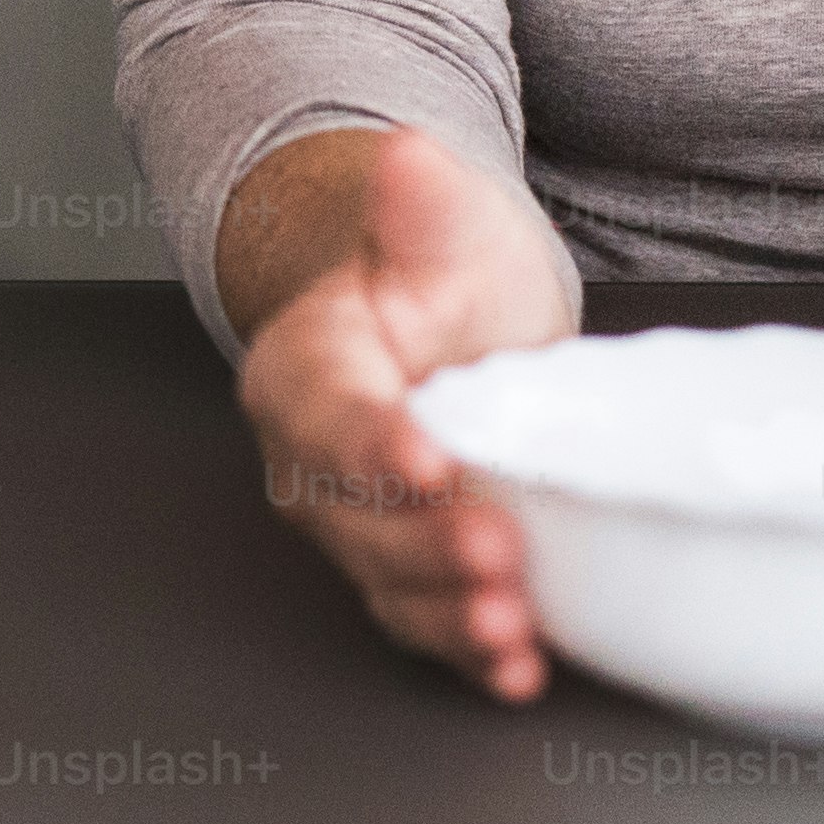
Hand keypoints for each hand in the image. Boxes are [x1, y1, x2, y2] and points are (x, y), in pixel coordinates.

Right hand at [220, 128, 578, 703]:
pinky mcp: (412, 569)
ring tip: (510, 629)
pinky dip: (471, 656)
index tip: (423, 458)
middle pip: (351, 517)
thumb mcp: (442, 226)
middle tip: (494, 553)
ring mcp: (360, 523)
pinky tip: (519, 669)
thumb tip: (408, 153)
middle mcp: (313, 459)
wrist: (462, 326)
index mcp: (304, 369)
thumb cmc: (443, 278)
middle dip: (421, 546)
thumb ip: (419, 202)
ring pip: (388, 582)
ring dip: (446, 615)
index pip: (327, 411)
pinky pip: (429, 621)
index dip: (371, 442)